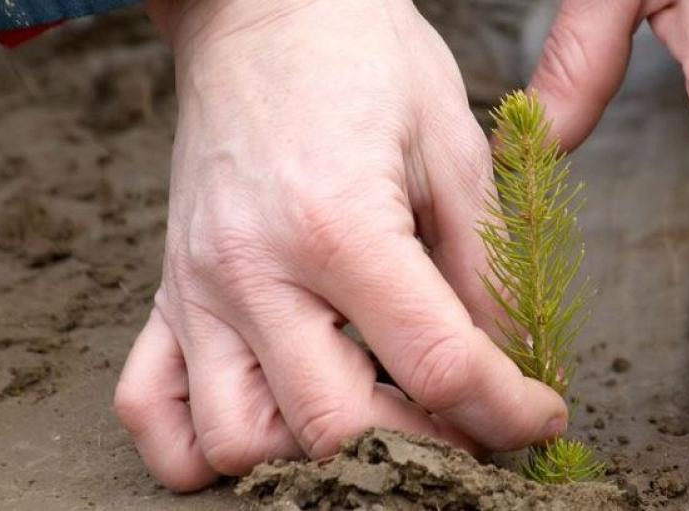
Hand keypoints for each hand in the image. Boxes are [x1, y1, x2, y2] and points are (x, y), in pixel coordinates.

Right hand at [114, 0, 566, 491]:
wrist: (266, 12)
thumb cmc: (364, 62)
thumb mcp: (454, 150)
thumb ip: (485, 269)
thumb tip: (510, 362)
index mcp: (339, 224)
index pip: (436, 364)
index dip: (507, 410)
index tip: (540, 417)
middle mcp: (253, 269)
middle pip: (337, 427)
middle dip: (427, 450)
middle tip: (472, 427)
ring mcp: (197, 287)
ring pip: (238, 442)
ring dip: (316, 456)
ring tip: (376, 415)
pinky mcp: (165, 292)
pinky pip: (148, 409)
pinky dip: (202, 445)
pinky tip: (272, 419)